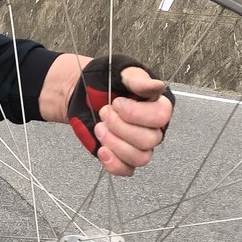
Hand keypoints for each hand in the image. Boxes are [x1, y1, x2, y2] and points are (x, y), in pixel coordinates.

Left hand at [40, 53, 172, 177]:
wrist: (81, 92)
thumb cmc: (103, 79)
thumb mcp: (119, 71)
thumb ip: (137, 78)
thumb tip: (158, 85)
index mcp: (157, 105)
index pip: (161, 117)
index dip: (136, 113)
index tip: (117, 103)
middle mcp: (152, 127)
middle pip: (149, 140)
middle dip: (120, 127)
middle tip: (104, 112)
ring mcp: (138, 145)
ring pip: (140, 158)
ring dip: (115, 144)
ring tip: (100, 128)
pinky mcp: (122, 157)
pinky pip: (126, 170)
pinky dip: (113, 163)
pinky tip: (102, 150)